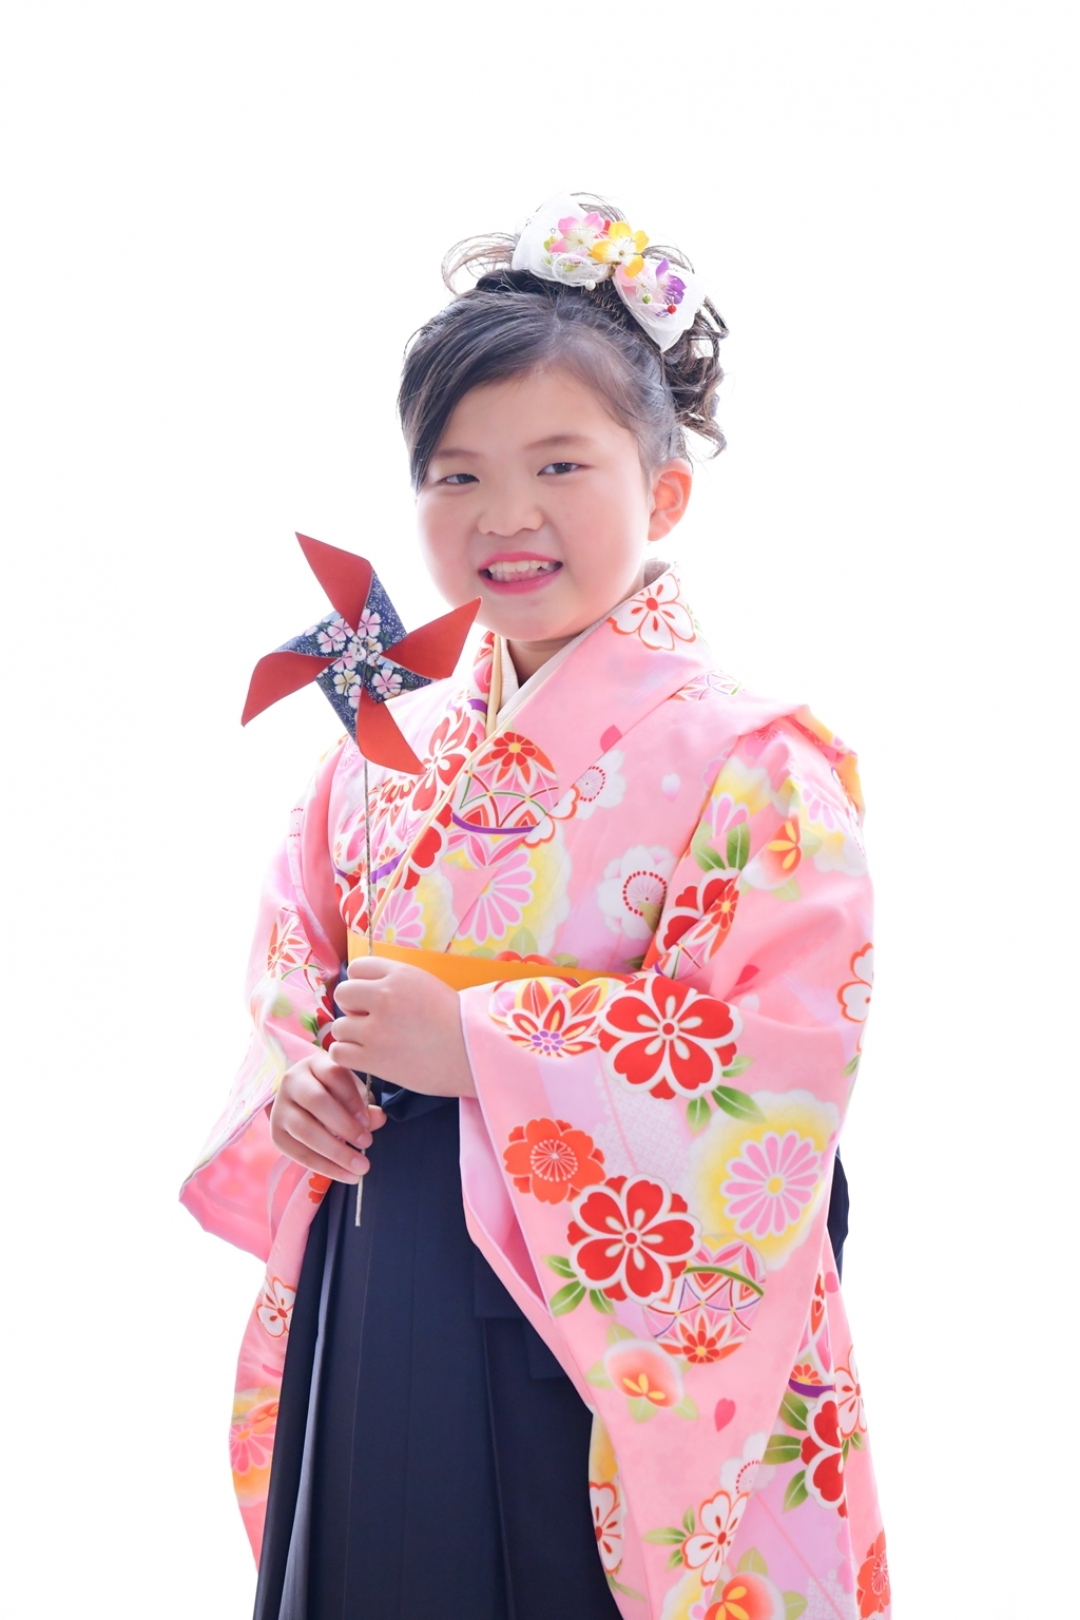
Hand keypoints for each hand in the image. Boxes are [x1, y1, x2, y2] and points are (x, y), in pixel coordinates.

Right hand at [269, 1051, 386, 1181]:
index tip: (369, 1121)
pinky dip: (323, 1167)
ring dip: (335, 1152)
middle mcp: (292, 1082)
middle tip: (367, 1144)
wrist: (300, 1100)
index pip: (334, 1075)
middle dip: (344, 1126)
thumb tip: (379, 1118)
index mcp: (315, 1064)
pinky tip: (344, 1175)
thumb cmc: (333, 1092)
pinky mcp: (276, 1134)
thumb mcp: (351, 1091)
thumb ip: (364, 1104)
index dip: (352, 1099)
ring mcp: (280, 1108)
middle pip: (316, 1102)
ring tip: (359, 1168)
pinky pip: (298, 1153)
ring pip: (304, 1130)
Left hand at [331, 957, 475, 1098]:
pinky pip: (339, 1052)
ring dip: (351, 1035)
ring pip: (339, 1026)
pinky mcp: (373, 1059)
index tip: (373, 997)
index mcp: (399, 975)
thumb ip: (395, 981)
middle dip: (353, 1007)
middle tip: (371, 1020)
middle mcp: (384, 997)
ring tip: (373, 1042)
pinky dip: (348, 1056)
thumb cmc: (456, 1022)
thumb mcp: (426, 985)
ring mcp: (376, 1030)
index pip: (357, 967)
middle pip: (343, 993)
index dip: (362, 983)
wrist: (473, 1055)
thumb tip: (366, 987)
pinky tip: (365, 1057)